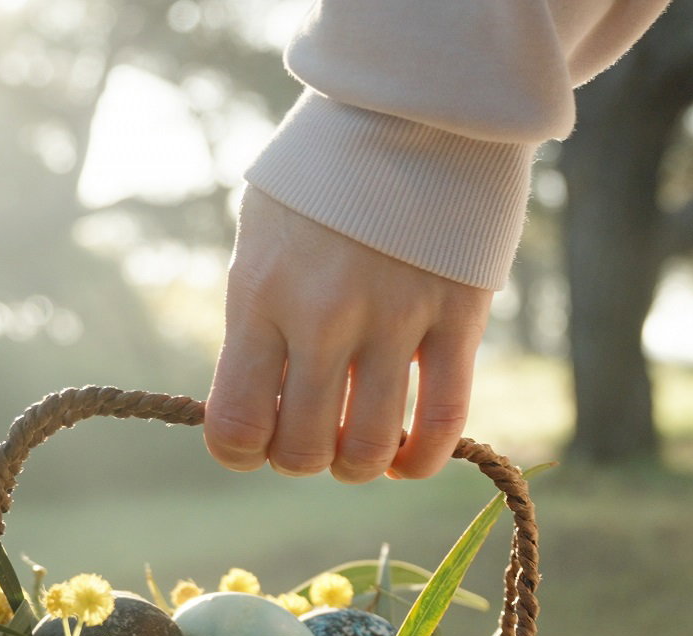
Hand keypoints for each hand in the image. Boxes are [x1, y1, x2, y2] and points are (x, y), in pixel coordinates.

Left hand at [205, 187, 491, 481]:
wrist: (411, 114)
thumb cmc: (326, 180)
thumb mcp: (262, 236)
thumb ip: (256, 317)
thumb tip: (262, 399)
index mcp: (260, 294)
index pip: (235, 423)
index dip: (241, 452)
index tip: (257, 441)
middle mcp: (323, 316)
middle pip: (304, 447)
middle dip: (304, 459)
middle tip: (315, 438)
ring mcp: (395, 319)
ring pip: (370, 447)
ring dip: (361, 465)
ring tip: (364, 449)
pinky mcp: (457, 319)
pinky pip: (443, 419)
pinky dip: (423, 457)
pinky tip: (410, 458)